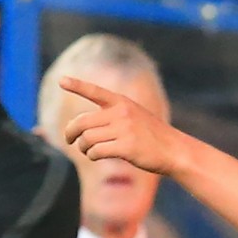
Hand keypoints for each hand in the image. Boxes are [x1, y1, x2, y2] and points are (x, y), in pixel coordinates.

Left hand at [61, 76, 182, 174]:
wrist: (175, 151)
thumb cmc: (152, 137)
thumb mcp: (135, 117)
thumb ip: (111, 117)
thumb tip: (80, 129)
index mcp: (123, 103)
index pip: (96, 92)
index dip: (77, 86)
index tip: (62, 80)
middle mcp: (122, 113)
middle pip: (82, 122)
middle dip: (70, 132)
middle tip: (69, 140)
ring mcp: (125, 130)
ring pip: (87, 139)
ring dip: (83, 148)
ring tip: (90, 151)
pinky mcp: (126, 147)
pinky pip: (96, 152)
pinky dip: (92, 156)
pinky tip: (97, 157)